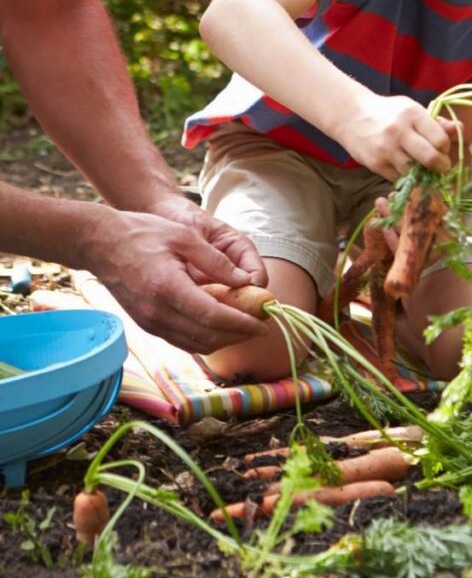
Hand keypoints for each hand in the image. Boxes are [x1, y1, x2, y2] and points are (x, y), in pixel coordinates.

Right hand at [77, 204, 269, 353]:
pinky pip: (182, 340)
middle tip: (260, 326)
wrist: (100, 244)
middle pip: (208, 337)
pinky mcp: (147, 325)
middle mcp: (158, 313)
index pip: (213, 317)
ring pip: (195, 345)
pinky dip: (205, 338)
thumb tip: (245, 282)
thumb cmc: (143, 233)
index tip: (264, 324)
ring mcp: (150, 323)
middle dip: (238, 335)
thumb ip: (216, 261)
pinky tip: (219, 325)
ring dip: (223, 340)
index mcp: (168, 289)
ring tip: (244, 326)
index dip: (242, 324)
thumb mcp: (184, 237)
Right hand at [336, 92, 459, 180]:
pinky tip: (405, 169)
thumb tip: (459, 129)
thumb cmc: (388, 113)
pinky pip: (399, 179)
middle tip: (441, 166)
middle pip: (430, 159)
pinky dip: (406, 178)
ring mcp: (386, 150)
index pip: (440, 139)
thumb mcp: (411, 109)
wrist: (351, 116)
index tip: (443, 149)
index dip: (446, 148)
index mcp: (412, 114)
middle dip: (441, 166)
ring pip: (415, 172)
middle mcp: (399, 131)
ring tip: (422, 168)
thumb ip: (436, 122)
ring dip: (423, 174)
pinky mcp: (375, 164)